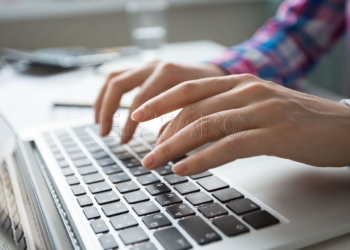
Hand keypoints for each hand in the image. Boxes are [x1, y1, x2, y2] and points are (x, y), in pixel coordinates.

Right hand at [94, 61, 224, 140]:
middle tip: (105, 134)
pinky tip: (106, 110)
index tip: (124, 142)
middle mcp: (154, 66)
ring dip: (102, 101)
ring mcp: (147, 65)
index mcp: (168, 73)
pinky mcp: (143, 69)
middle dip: (108, 110)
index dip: (129, 123)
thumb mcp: (199, 107)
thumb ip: (178, 123)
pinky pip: (118, 77)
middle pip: (119, 84)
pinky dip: (108, 94)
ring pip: (114, 78)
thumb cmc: (210, 94)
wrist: (215, 73)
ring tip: (99, 123)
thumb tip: (158, 148)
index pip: (140, 100)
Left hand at [131, 74, 349, 174]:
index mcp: (241, 82)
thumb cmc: (297, 120)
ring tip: (157, 162)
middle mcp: (247, 90)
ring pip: (206, 126)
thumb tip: (193, 129)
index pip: (190, 88)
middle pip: (192, 108)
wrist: (342, 127)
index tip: (139, 115)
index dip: (161, 102)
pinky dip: (202, 159)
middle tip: (146, 151)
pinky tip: (185, 170)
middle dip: (163, 131)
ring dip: (175, 147)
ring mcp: (261, 110)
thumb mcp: (257, 107)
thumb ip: (227, 112)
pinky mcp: (274, 134)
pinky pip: (228, 146)